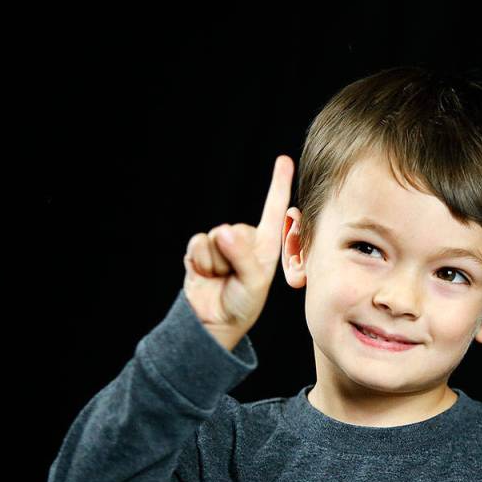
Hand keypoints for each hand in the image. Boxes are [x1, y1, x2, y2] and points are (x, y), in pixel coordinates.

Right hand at [182, 155, 294, 350]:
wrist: (214, 321)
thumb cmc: (243, 303)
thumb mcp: (253, 284)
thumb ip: (242, 257)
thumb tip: (223, 231)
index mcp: (265, 244)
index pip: (273, 209)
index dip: (279, 184)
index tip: (284, 160)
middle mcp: (244, 238)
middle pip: (234, 230)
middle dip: (231, 256)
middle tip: (235, 278)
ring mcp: (221, 243)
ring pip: (214, 238)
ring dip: (216, 263)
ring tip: (222, 278)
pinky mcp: (199, 249)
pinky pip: (197, 245)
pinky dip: (200, 262)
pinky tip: (206, 275)